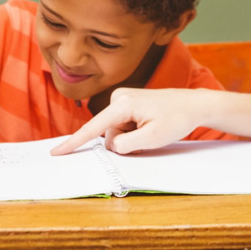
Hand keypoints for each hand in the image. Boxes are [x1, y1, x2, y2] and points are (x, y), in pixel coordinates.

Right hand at [52, 88, 201, 154]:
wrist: (193, 104)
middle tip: (149, 134)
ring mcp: (122, 98)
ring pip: (115, 131)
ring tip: (152, 127)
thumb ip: (126, 145)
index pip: (93, 128)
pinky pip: (122, 125)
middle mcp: (118, 97)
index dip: (74, 142)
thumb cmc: (177, 119)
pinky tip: (148, 125)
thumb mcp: (152, 138)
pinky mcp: (127, 102)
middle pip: (108, 133)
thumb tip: (110, 145)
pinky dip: (132, 131)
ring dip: (130, 137)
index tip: (56, 152)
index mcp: (123, 104)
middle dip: (124, 142)